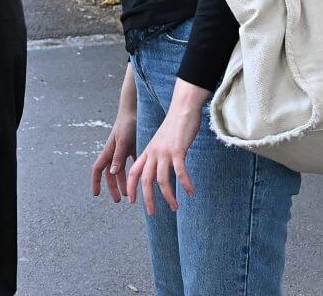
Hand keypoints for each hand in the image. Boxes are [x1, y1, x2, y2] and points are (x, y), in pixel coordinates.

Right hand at [91, 112, 136, 202]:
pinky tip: (140, 179)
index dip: (95, 182)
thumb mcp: (123, 142)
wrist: (134, 111)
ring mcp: (122, 151)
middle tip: (118, 200)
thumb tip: (112, 173)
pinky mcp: (131, 148)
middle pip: (110, 174)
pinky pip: (130, 164)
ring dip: (123, 182)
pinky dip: (133, 172)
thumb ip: (118, 157)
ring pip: (120, 171)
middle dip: (112, 187)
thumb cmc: (127, 125)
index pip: (97, 169)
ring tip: (129, 194)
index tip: (96, 194)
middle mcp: (113, 153)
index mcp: (108, 152)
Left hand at [126, 79, 209, 213]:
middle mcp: (153, 153)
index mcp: (148, 152)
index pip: (134, 172)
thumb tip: (158, 171)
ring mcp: (164, 152)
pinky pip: (180, 171)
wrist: (182, 109)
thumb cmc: (173, 127)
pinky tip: (190, 193)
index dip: (132, 187)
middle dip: (147, 198)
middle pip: (145, 180)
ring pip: (161, 179)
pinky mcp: (177, 150)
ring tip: (175, 207)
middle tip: (152, 213)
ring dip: (168, 196)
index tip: (132, 201)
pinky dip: (185, 184)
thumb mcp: (161, 143)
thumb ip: (157, 156)